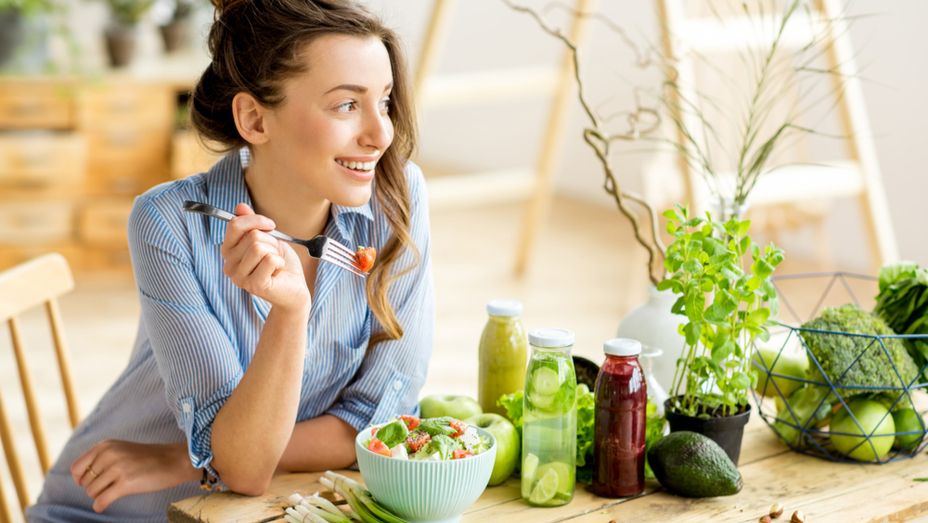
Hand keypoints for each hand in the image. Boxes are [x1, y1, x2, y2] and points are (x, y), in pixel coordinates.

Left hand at [70, 440, 198, 512]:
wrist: (173, 461)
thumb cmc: (148, 458)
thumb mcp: (121, 449)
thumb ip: (100, 458)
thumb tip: (78, 478)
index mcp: (105, 445)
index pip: (77, 467)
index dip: (80, 479)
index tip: (91, 483)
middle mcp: (109, 454)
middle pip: (84, 482)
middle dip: (93, 488)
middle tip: (109, 487)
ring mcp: (117, 468)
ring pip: (92, 492)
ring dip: (100, 495)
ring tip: (114, 491)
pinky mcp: (126, 483)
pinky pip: (101, 500)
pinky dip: (100, 505)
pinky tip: (103, 506)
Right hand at [220, 203, 309, 312]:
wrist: (295, 289)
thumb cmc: (280, 264)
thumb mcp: (267, 239)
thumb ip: (251, 224)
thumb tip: (240, 206)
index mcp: (229, 252)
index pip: (235, 225)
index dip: (256, 220)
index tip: (271, 226)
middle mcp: (229, 266)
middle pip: (251, 236)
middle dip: (270, 241)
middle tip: (274, 255)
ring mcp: (240, 277)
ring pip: (259, 247)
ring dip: (275, 252)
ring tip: (275, 264)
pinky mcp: (254, 285)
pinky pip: (269, 259)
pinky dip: (280, 262)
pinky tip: (278, 271)